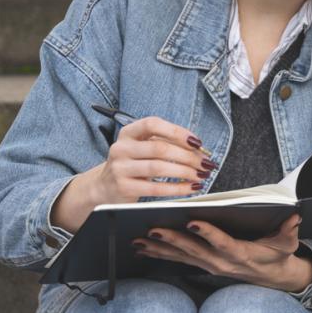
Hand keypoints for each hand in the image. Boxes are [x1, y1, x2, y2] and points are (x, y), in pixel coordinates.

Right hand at [91, 116, 216, 203]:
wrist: (106, 187)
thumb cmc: (134, 163)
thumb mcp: (144, 148)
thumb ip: (167, 143)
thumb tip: (199, 149)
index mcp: (128, 133)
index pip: (152, 124)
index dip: (177, 131)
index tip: (197, 142)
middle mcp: (121, 148)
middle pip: (160, 148)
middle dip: (188, 156)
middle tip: (205, 163)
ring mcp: (120, 168)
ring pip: (158, 168)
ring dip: (185, 172)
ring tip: (200, 175)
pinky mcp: (123, 188)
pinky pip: (155, 188)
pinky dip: (177, 188)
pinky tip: (191, 187)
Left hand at [131, 213, 311, 292]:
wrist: (273, 277)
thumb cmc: (279, 254)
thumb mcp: (287, 244)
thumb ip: (289, 231)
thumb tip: (294, 217)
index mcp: (241, 254)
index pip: (222, 243)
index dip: (207, 234)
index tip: (192, 223)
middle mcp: (221, 262)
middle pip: (194, 250)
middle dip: (172, 240)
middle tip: (153, 229)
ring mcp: (210, 265)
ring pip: (182, 256)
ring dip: (160, 248)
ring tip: (139, 239)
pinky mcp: (203, 265)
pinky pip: (179, 260)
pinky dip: (160, 254)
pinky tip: (143, 248)